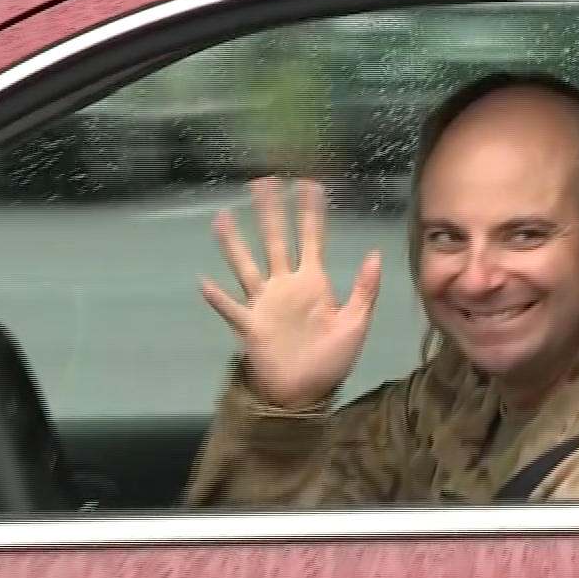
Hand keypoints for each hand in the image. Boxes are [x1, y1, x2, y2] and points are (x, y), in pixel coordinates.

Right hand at [200, 177, 381, 409]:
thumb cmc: (330, 361)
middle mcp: (285, 286)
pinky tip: (203, 281)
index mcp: (313, 283)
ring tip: (222, 217)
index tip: (308, 184)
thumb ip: (365, 290)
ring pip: (246, 265)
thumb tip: (375, 253)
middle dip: (270, 212)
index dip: (310, 212)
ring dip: (234, 243)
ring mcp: (264, 304)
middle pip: (275, 240)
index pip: (311, 238)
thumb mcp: (356, 324)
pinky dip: (218, 298)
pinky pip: (231, 309)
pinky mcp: (250, 326)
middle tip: (263, 182)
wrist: (306, 395)